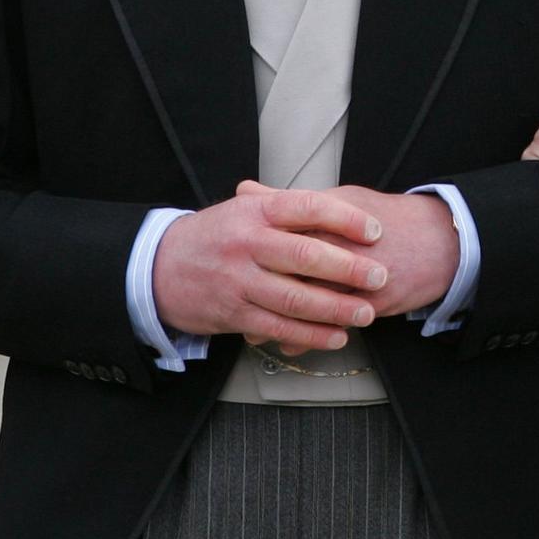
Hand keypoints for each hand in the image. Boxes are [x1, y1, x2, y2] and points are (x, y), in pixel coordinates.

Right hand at [153, 181, 389, 352]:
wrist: (159, 268)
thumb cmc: (213, 236)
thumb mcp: (242, 210)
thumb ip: (283, 207)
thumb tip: (334, 202)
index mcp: (254, 212)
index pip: (307, 208)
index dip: (345, 218)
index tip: (375, 230)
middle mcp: (247, 244)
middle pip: (305, 255)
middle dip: (348, 268)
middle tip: (380, 276)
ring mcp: (238, 281)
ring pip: (295, 297)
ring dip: (335, 307)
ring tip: (365, 312)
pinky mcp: (233, 314)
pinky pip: (278, 326)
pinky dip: (311, 334)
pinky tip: (336, 336)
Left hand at [234, 181, 458, 319]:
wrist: (440, 241)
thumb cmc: (386, 218)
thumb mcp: (339, 198)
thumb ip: (290, 200)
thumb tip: (245, 189)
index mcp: (329, 220)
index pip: (282, 234)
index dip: (251, 249)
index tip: (228, 258)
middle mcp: (342, 249)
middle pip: (291, 273)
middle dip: (259, 291)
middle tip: (233, 302)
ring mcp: (359, 278)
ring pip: (311, 305)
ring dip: (279, 322)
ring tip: (253, 330)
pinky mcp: (373, 304)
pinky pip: (334, 326)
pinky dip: (308, 338)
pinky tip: (288, 344)